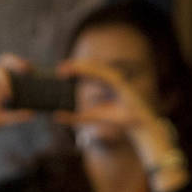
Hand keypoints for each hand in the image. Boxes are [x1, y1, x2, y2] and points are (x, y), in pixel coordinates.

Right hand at [0, 54, 37, 163]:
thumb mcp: (1, 119)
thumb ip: (16, 115)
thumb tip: (33, 113)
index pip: (9, 65)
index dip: (20, 63)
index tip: (32, 69)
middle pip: (3, 61)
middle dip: (15, 62)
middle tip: (26, 70)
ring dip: (5, 84)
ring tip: (8, 99)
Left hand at [55, 57, 175, 166]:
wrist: (135, 125)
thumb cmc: (116, 120)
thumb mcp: (91, 118)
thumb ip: (75, 117)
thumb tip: (56, 116)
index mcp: (104, 83)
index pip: (87, 73)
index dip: (73, 70)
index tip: (59, 72)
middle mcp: (110, 78)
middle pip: (90, 67)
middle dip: (75, 66)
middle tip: (59, 69)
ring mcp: (116, 79)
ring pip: (97, 68)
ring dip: (82, 66)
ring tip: (68, 68)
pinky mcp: (121, 83)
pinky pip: (105, 74)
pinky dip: (93, 72)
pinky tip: (83, 70)